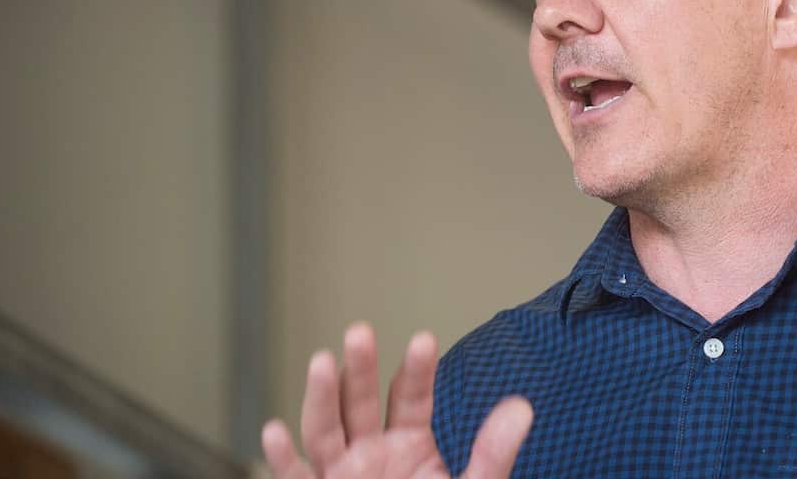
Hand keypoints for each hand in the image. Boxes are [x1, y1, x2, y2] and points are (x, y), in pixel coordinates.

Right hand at [261, 323, 532, 477]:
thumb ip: (493, 453)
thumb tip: (523, 407)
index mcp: (409, 440)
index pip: (411, 395)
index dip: (416, 369)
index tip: (424, 340)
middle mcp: (371, 450)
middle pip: (362, 402)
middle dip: (360, 368)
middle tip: (361, 331)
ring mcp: (340, 473)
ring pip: (325, 430)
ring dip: (321, 397)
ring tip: (322, 361)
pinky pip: (296, 476)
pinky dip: (281, 458)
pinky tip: (273, 432)